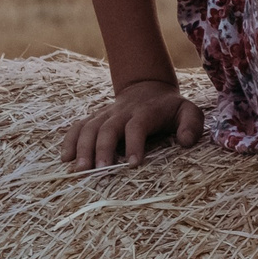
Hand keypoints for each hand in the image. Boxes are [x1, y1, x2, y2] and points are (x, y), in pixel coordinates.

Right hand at [62, 77, 202, 169]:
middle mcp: (122, 112)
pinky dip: (70, 140)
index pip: (137, 125)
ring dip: (82, 147)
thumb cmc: (170, 108)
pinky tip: (65, 158)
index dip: (135, 143)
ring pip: (89, 127)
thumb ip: (192, 124)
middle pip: (107, 127)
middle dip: (101, 149)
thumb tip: (185, 141)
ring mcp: (106, 114)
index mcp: (145, 112)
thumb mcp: (189, 111)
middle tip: (98, 170)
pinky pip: (78, 126)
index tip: (134, 164)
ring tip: (79, 169)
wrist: (147, 88)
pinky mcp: (95, 118)